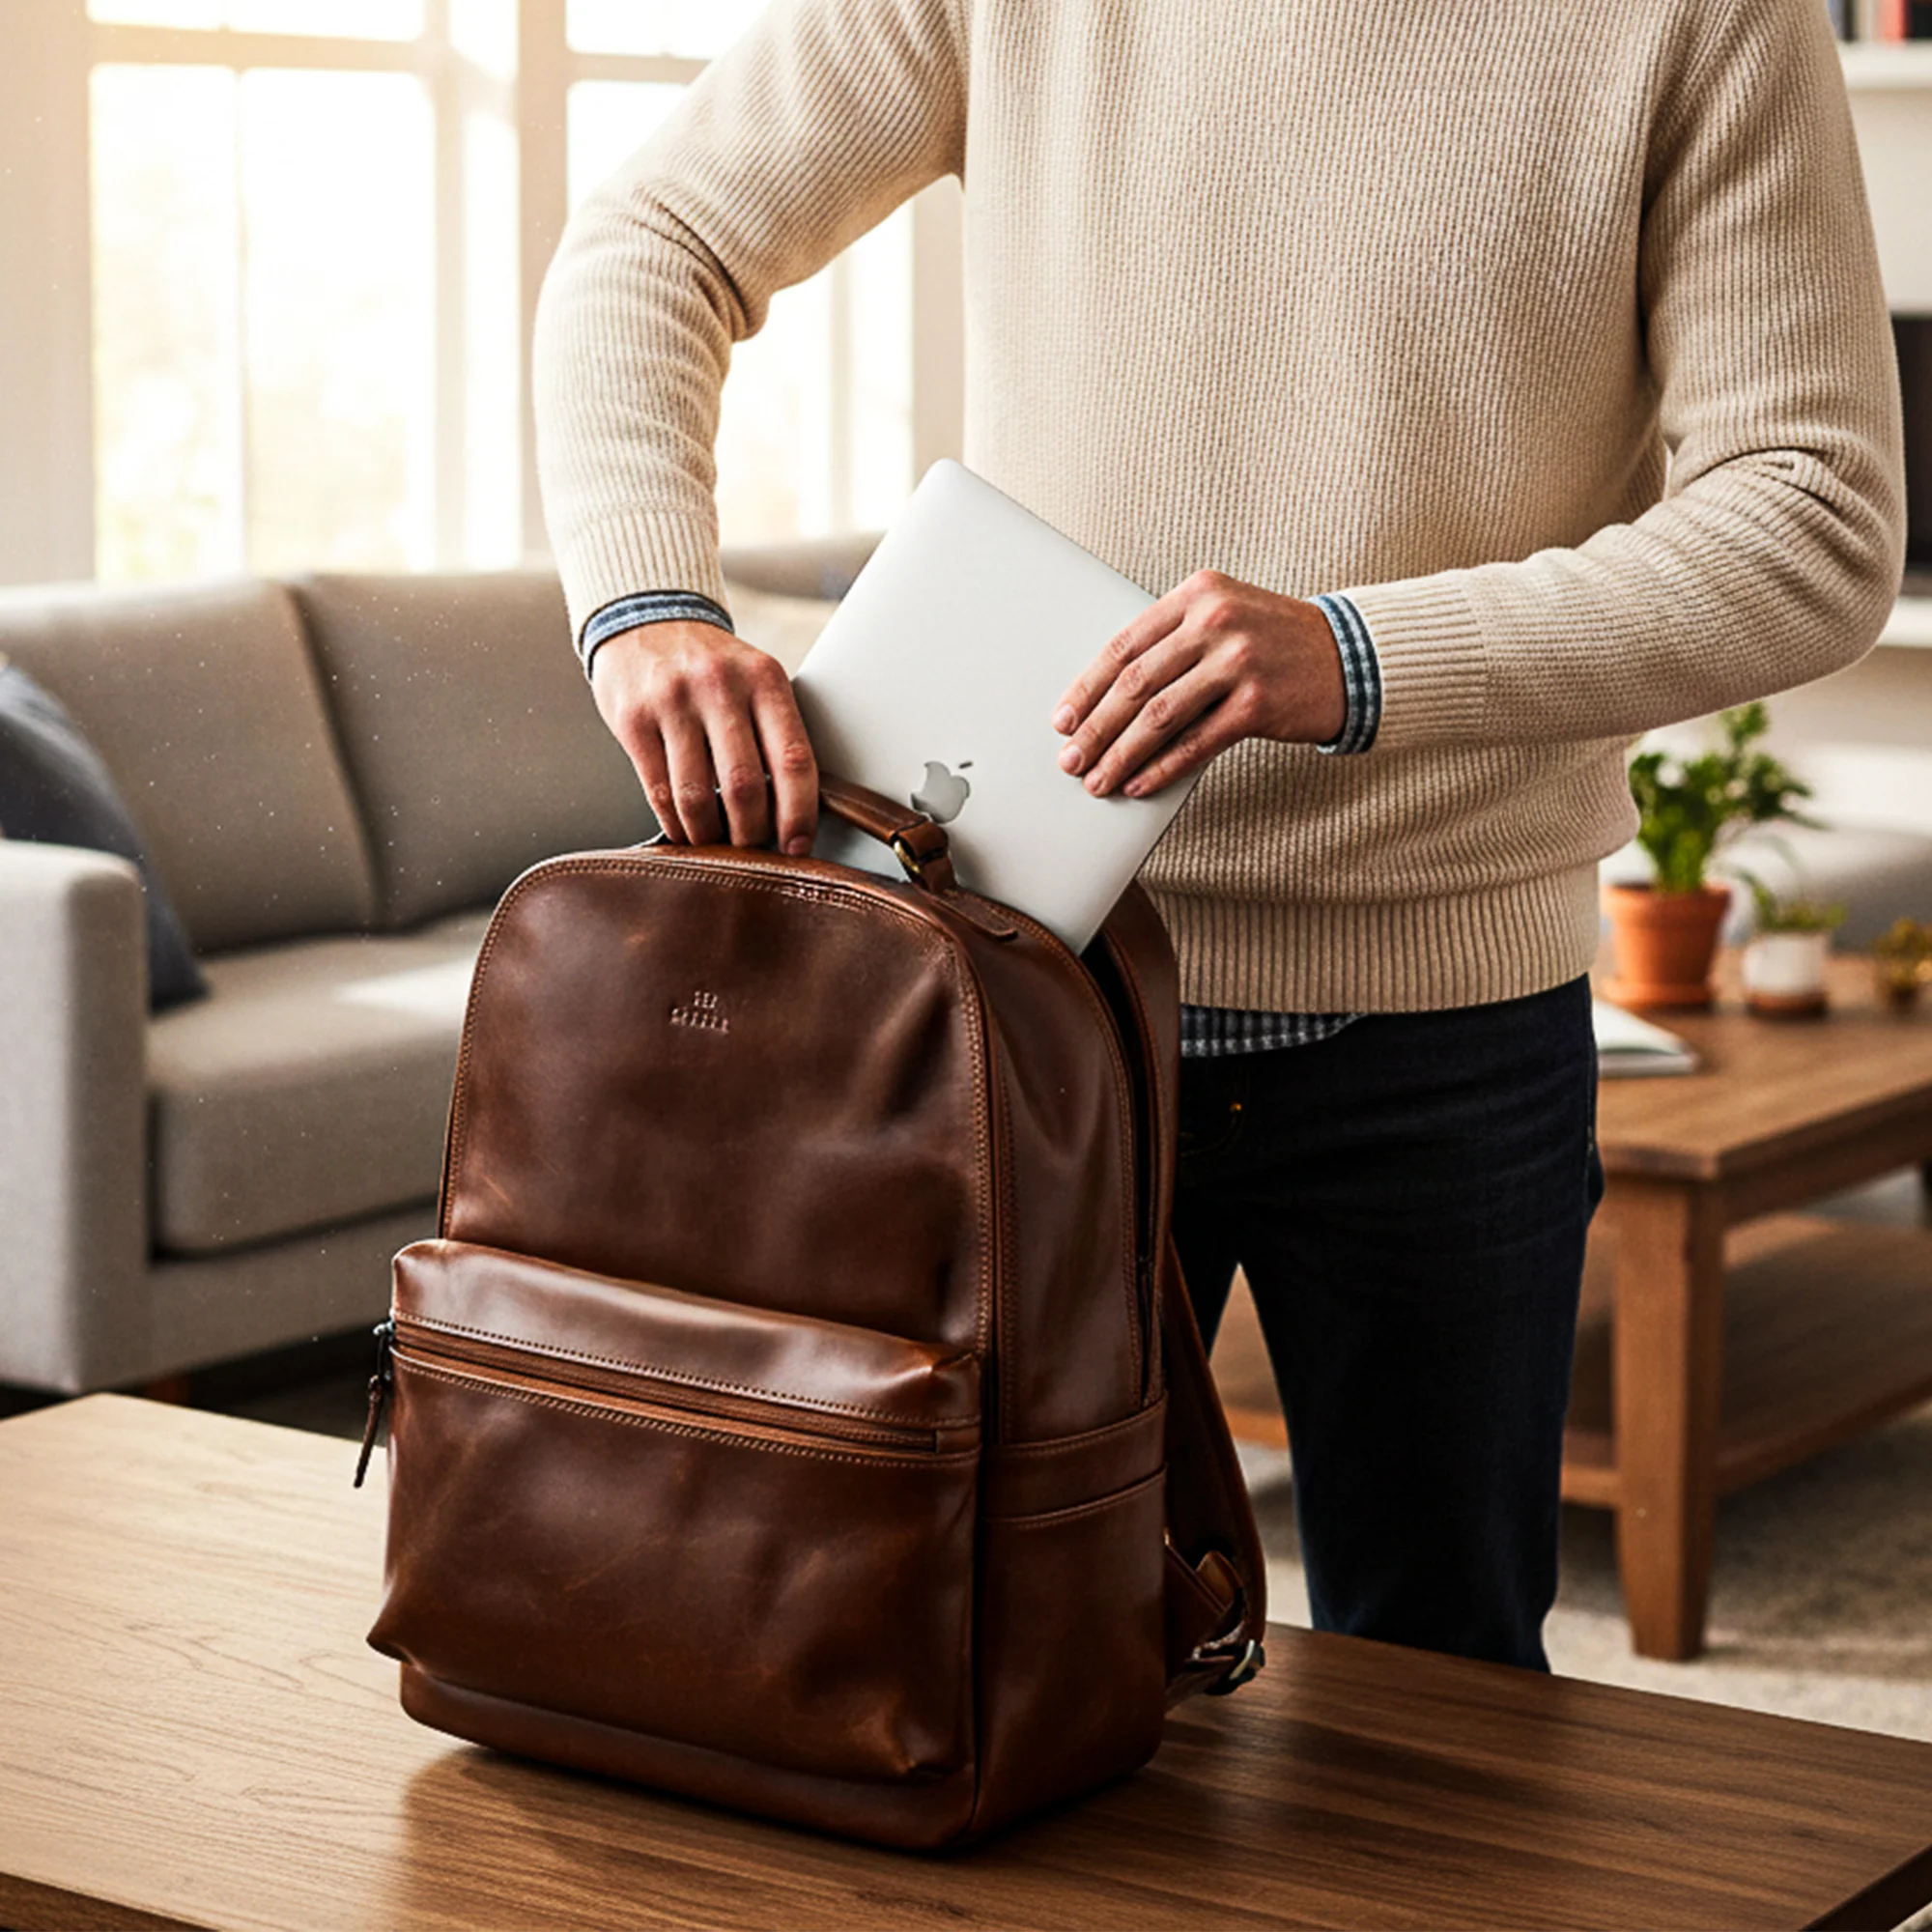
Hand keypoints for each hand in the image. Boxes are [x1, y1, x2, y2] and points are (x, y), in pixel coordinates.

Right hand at [589, 620, 818, 850]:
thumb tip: (792, 812)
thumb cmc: (711, 666)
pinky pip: (658, 791)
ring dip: (709, 836)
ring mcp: (672, 701)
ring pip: (697, 796)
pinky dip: (675, 824)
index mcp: (764, 679)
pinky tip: (684, 830)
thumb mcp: (754, 680)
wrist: (645, 619)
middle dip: (751, 834)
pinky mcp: (633, 718)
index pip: (793, 759)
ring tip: (715, 845)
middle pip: (744, 786)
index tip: (797, 845)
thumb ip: (773, 732)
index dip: (798, 813)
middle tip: (752, 849)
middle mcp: (719, 686)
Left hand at [1050, 571, 1346, 797]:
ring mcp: (1238, 661)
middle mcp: (1216, 621)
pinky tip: (1138, 784)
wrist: (1350, 657)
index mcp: (1197, 594)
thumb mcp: (1223, 616)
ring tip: (1098, 780)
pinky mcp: (1257, 703)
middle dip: (1095, 727)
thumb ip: (1172, 642)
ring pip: (1159, 716)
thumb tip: (1106, 698)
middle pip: (1135, 683)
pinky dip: (1161, 768)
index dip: (1087, 687)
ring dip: (1121, 754)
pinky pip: (1195, 743)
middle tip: (1071, 758)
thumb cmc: (1275, 641)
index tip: (1063, 718)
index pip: (1125, 645)